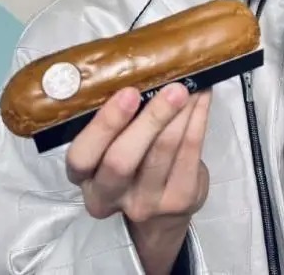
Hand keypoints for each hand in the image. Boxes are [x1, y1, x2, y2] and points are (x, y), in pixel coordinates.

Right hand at [65, 83, 211, 223]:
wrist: (160, 213)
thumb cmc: (131, 161)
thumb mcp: (110, 145)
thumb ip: (116, 120)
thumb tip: (140, 69)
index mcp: (84, 176)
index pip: (82, 156)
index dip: (105, 124)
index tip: (129, 93)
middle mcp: (108, 195)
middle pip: (123, 160)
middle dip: (151, 119)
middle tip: (173, 89)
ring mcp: (145, 202)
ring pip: (163, 152)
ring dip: (180, 113)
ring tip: (190, 87)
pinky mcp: (179, 200)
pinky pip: (190, 153)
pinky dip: (198, 120)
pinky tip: (202, 98)